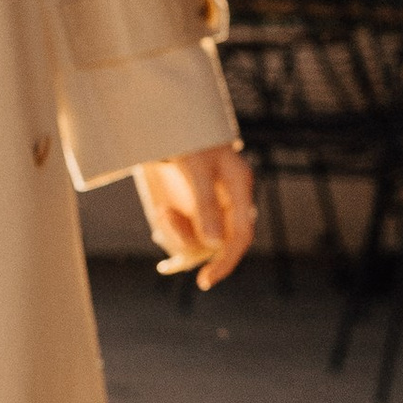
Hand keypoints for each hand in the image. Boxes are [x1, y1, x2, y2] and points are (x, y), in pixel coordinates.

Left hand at [134, 143, 255, 290]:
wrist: (163, 123)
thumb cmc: (186, 139)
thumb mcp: (195, 170)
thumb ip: (206, 205)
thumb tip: (214, 245)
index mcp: (240, 190)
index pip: (241, 236)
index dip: (226, 262)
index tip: (205, 280)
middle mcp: (228, 202)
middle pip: (217, 244)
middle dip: (192, 246)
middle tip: (168, 247)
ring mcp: (210, 206)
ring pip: (197, 240)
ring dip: (176, 233)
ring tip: (162, 210)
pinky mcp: (191, 208)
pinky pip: (182, 232)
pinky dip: (170, 230)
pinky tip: (161, 212)